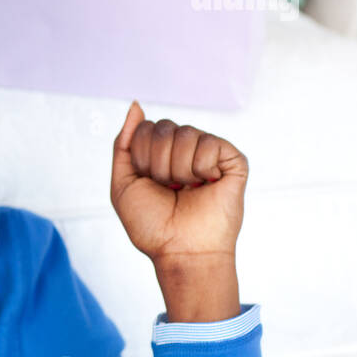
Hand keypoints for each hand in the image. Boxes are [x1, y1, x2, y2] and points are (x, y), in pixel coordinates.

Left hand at [109, 100, 247, 268]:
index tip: (149, 183)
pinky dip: (201, 167)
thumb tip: (135, 105)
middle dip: (157, 162)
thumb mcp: (123, 183)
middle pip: (163, 127)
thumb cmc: (152, 224)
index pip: (145, 128)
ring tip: (187, 189)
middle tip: (169, 188)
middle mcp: (185, 151)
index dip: (141, 156)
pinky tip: (206, 184)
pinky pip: (210, 142)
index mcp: (160, 154)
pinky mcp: (233, 161)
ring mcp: (209, 154)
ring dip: (178, 168)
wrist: (180, 250)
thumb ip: (124, 143)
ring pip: (186, 132)